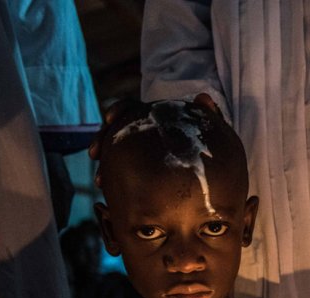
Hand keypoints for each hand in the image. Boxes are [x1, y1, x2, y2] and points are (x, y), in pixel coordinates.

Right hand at [88, 93, 226, 186]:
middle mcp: (144, 134)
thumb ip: (207, 118)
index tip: (110, 118)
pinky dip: (110, 178)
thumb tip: (203, 97)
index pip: (132, 108)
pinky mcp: (136, 171)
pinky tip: (106, 188)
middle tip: (95, 153)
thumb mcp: (209, 136)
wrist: (214, 181)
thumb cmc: (211, 153)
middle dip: (103, 140)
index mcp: (157, 120)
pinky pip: (118, 173)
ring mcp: (138, 152)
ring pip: (114, 154)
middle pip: (117, 131)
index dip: (119, 110)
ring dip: (104, 164)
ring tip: (100, 180)